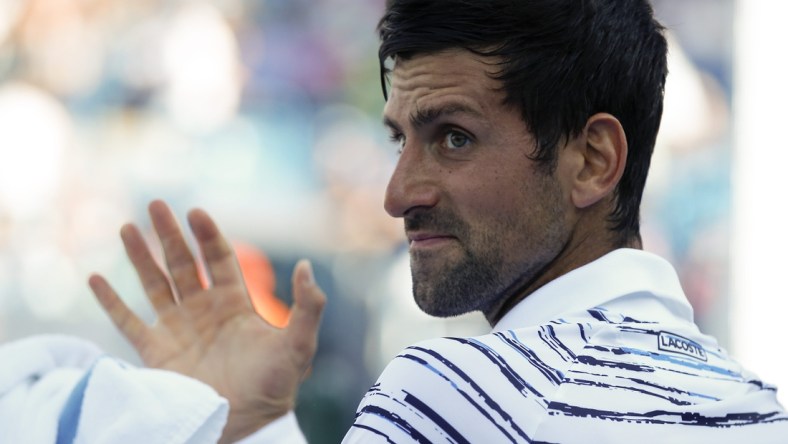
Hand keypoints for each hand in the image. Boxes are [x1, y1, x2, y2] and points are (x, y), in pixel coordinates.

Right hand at [88, 200, 325, 442]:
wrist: (246, 424)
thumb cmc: (276, 386)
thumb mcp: (298, 345)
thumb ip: (307, 306)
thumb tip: (307, 266)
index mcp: (234, 303)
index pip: (217, 259)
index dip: (207, 235)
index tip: (196, 212)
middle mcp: (203, 310)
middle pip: (182, 263)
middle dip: (170, 233)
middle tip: (156, 203)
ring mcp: (177, 330)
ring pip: (154, 284)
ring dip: (140, 256)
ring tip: (128, 228)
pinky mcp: (156, 353)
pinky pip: (128, 322)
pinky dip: (111, 302)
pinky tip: (95, 278)